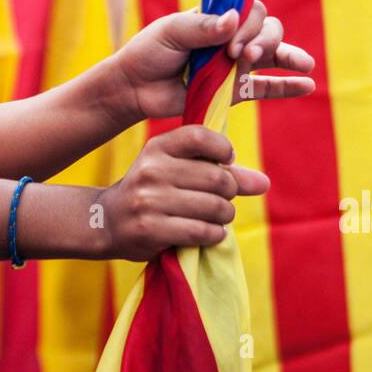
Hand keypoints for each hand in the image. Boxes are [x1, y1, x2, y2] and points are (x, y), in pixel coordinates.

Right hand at [96, 126, 267, 260]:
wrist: (106, 221)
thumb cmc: (151, 192)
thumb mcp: (176, 170)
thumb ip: (221, 171)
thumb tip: (264, 183)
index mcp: (157, 148)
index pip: (200, 137)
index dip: (223, 150)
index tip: (226, 162)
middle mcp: (152, 170)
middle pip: (217, 178)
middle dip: (230, 192)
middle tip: (224, 200)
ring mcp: (149, 201)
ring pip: (214, 207)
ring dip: (225, 216)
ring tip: (217, 218)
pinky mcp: (151, 229)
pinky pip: (202, 232)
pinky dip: (215, 235)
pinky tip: (209, 233)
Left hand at [112, 2, 315, 120]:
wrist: (135, 88)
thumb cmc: (149, 52)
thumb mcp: (171, 32)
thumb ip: (202, 27)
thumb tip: (234, 18)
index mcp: (217, 16)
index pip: (249, 9)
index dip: (249, 23)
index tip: (231, 42)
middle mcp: (231, 37)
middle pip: (267, 28)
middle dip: (264, 41)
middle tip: (241, 57)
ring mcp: (235, 64)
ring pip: (273, 55)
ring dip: (288, 57)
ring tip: (303, 65)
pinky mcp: (234, 91)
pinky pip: (268, 88)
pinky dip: (288, 86)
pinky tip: (308, 85)